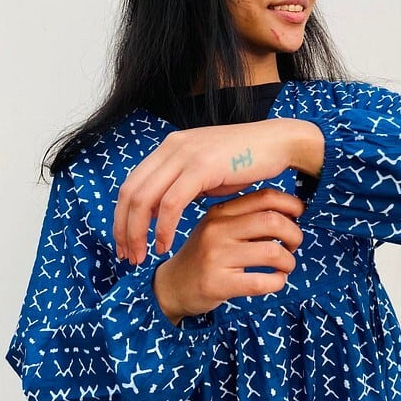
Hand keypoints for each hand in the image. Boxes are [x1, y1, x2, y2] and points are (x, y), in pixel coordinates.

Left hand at [113, 118, 323, 263]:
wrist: (278, 143)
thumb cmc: (247, 161)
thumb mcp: (206, 172)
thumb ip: (181, 186)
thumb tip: (160, 209)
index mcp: (170, 147)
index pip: (131, 184)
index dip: (121, 216)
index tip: (124, 243)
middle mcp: (171, 147)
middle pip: (129, 192)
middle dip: (123, 228)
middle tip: (127, 256)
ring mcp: (185, 154)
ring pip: (144, 199)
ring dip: (138, 232)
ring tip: (142, 256)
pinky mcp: (201, 166)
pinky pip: (171, 203)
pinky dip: (163, 228)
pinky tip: (165, 245)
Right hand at [152, 189, 304, 323]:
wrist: (172, 286)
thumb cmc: (205, 256)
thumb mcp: (219, 229)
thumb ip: (247, 220)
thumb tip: (289, 215)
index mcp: (220, 212)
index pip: (264, 197)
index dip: (290, 204)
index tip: (299, 214)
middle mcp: (217, 230)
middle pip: (272, 221)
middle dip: (294, 234)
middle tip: (294, 245)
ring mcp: (216, 257)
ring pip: (271, 252)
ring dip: (288, 261)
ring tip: (285, 266)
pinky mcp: (217, 284)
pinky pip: (260, 281)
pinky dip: (278, 282)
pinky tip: (276, 281)